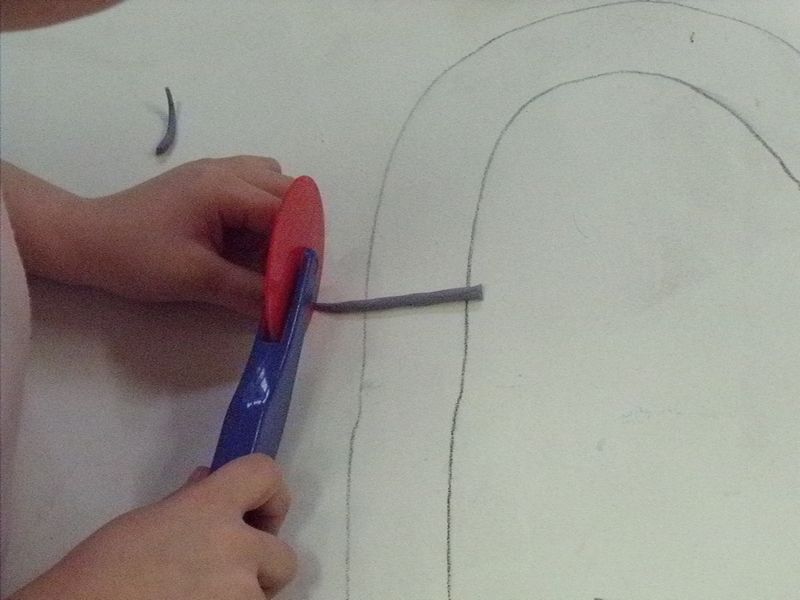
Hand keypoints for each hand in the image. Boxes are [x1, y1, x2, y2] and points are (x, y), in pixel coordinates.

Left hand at [2, 156, 291, 316]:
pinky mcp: (204, 182)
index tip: (306, 277)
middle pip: (288, 188)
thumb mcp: (197, 279)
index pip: (286, 209)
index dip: (302, 243)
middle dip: (298, 225)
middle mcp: (226, 170)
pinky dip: (262, 208)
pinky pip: (252, 185)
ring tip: (273, 249)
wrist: (85, 240)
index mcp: (225, 187)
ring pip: (272, 181)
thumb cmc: (137, 256)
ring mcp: (214, 171)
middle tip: (292, 265)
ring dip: (282, 212)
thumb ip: (249, 292)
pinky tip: (248, 237)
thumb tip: (289, 308)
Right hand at [10, 454, 296, 599]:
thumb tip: (208, 481)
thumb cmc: (102, 571)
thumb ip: (190, 501)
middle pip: (283, 555)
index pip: (265, 474)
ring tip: (198, 596)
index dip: (269, 493)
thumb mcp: (147, 522)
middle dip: (259, 565)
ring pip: (265, 596)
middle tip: (221, 573)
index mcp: (210, 508)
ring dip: (244, 596)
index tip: (255, 514)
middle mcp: (237, 548)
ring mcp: (240, 594)